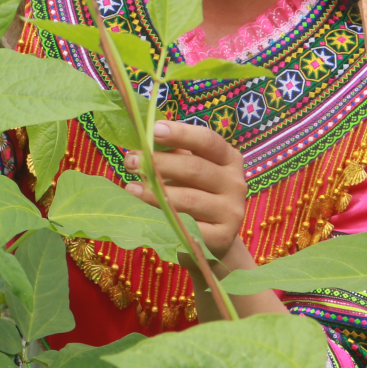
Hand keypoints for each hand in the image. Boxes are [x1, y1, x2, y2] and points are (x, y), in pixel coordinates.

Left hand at [122, 119, 245, 257]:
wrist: (215, 238)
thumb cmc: (196, 193)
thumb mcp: (190, 170)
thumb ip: (174, 152)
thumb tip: (142, 135)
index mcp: (229, 159)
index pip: (208, 141)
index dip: (181, 133)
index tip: (154, 129)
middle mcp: (235, 183)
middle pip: (194, 168)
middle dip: (158, 163)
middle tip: (131, 160)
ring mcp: (231, 211)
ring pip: (188, 199)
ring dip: (154, 192)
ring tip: (131, 188)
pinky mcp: (222, 237)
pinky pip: (188, 226)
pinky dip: (162, 217)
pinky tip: (143, 212)